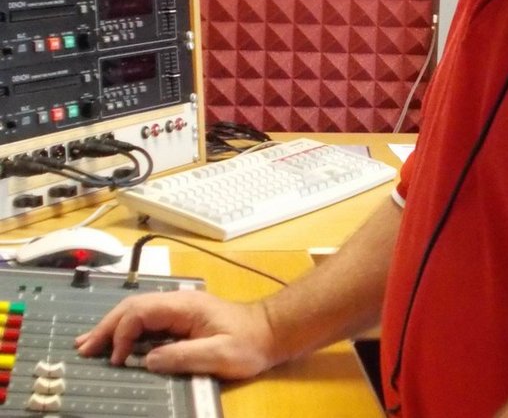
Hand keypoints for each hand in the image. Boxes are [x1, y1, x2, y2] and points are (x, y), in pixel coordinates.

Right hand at [75, 290, 276, 379]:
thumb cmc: (249, 343)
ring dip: (112, 328)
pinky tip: (115, 344)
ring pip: (138, 312)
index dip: (122, 333)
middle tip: (82, 349)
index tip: (115, 360)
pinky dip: (126, 332)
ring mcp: (180, 310)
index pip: (142, 311)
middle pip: (134, 307)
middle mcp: (179, 302)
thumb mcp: (219, 354)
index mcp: (185, 306)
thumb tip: (148, 359)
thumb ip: (184, 356)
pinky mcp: (182, 321)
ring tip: (87, 345)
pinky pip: (147, 322)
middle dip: (106, 327)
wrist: (271, 332)